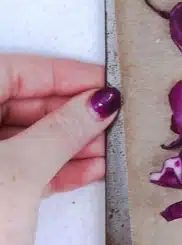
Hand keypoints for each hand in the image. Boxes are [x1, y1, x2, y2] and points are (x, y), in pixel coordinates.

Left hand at [0, 55, 118, 244]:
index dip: (60, 73)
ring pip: (17, 138)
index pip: (8, 73)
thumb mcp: (22, 172)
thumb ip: (62, 129)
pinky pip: (16, 168)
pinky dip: (51, 167)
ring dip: (64, 140)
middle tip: (110, 115)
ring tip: (106, 145)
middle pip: (12, 103)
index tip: (103, 82)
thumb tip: (98, 102)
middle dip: (65, 110)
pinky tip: (87, 170)